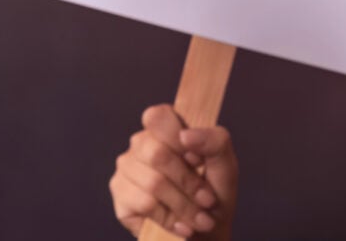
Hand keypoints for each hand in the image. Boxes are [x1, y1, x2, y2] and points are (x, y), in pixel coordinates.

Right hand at [109, 104, 237, 239]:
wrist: (205, 233)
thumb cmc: (214, 194)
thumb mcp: (226, 166)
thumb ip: (215, 142)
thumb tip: (186, 136)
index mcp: (164, 128)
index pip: (157, 116)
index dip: (177, 138)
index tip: (198, 160)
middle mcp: (141, 143)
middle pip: (157, 154)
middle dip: (188, 183)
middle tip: (207, 200)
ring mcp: (127, 167)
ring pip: (153, 182)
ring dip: (184, 206)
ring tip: (199, 218)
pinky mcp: (120, 193)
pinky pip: (144, 203)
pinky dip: (169, 219)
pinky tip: (180, 225)